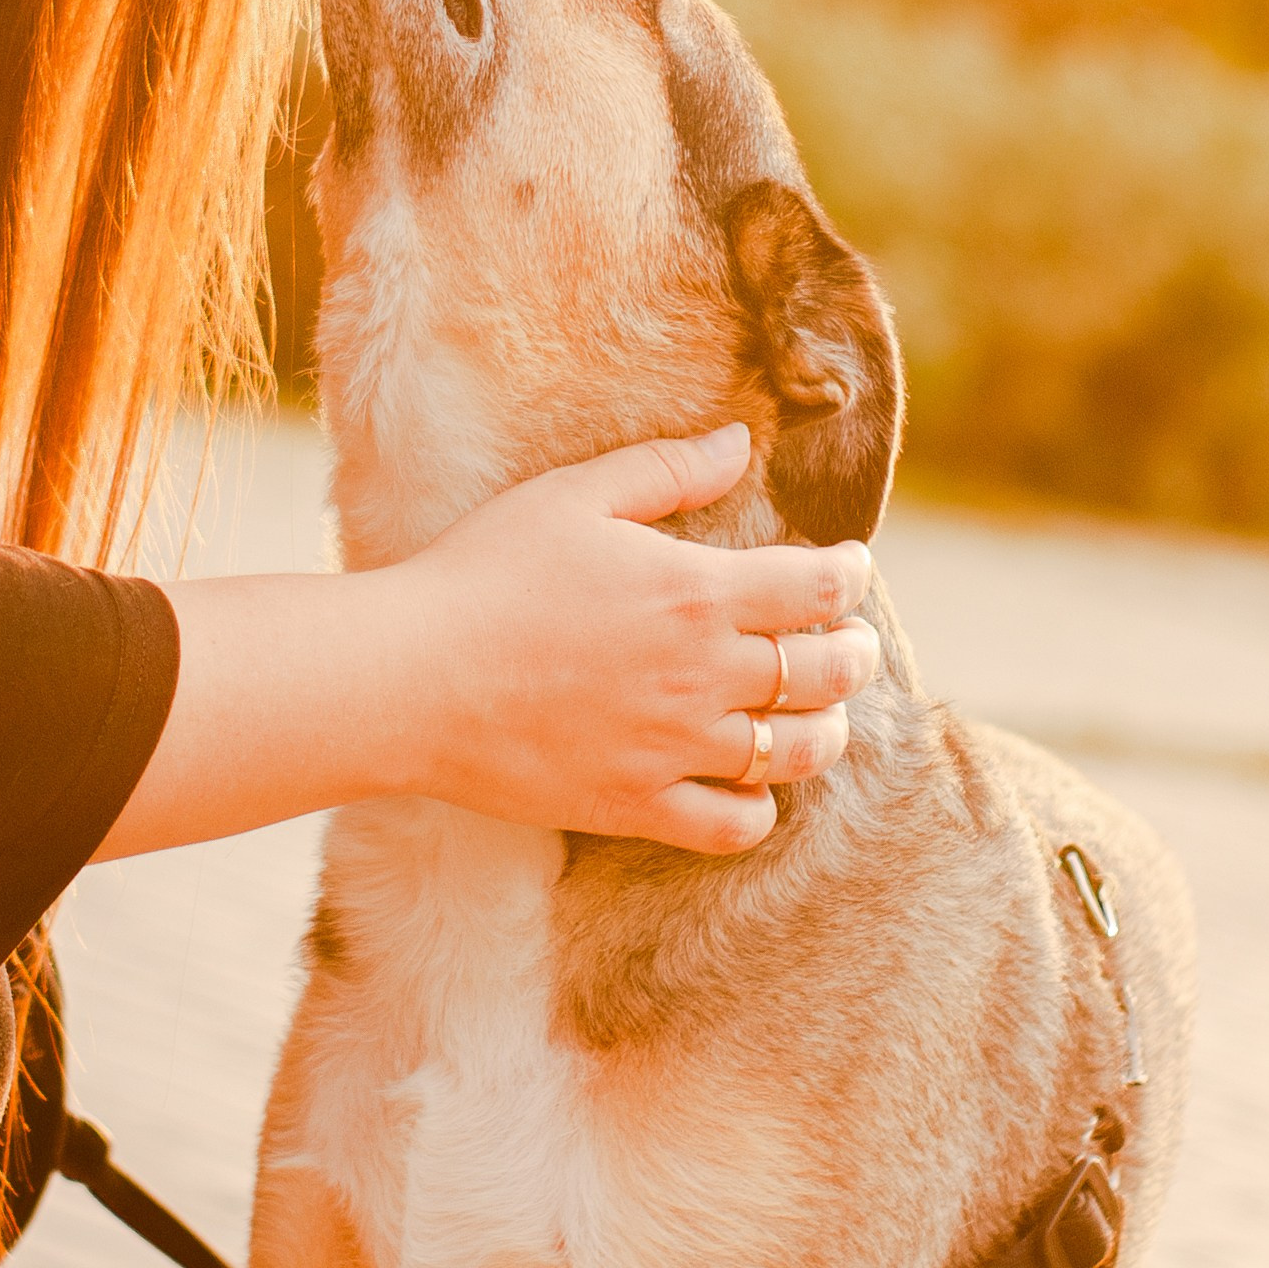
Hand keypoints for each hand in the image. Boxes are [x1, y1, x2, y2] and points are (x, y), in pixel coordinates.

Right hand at [97, 423, 879, 864]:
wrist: (414, 677)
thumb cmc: (486, 571)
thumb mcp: (576, 495)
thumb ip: (669, 469)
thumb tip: (741, 441)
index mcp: (696, 590)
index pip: (819, 589)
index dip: (850, 578)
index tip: (850, 571)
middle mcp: (703, 675)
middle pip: (825, 674)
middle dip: (855, 656)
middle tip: (854, 646)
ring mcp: (675, 750)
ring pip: (797, 755)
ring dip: (825, 732)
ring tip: (821, 717)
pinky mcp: (638, 806)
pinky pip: (733, 826)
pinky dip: (760, 809)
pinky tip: (751, 784)